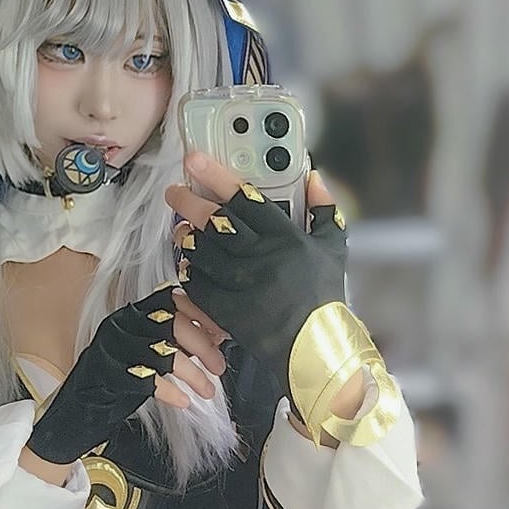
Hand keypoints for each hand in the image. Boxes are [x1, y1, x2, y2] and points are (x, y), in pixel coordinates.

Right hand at [27, 286, 215, 464]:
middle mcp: (121, 325)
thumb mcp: (144, 353)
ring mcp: (113, 348)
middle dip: (203, 347)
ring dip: (193, 374)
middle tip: (218, 367)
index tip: (221, 334)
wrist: (76, 408)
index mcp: (131, 314)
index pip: (171, 301)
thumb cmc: (114, 381)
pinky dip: (170, 391)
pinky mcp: (109, 373)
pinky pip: (148, 379)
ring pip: (164, 352)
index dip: (201, 315)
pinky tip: (182, 401)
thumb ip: (173, 342)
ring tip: (206, 390)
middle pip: (172, 324)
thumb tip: (214, 338)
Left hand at [165, 154, 348, 407]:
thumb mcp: (333, 248)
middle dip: (188, 202)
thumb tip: (314, 177)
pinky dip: (190, 272)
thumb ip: (324, 209)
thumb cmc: (323, 296)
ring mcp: (242, 285)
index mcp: (285, 237)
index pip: (244, 198)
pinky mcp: (229, 311)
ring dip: (185, 237)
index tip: (195, 161)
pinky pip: (198, 285)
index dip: (216, 176)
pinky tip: (189, 264)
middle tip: (174, 192)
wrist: (316, 347)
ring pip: (202, 251)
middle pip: (214, 221)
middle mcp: (261, 257)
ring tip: (180, 229)